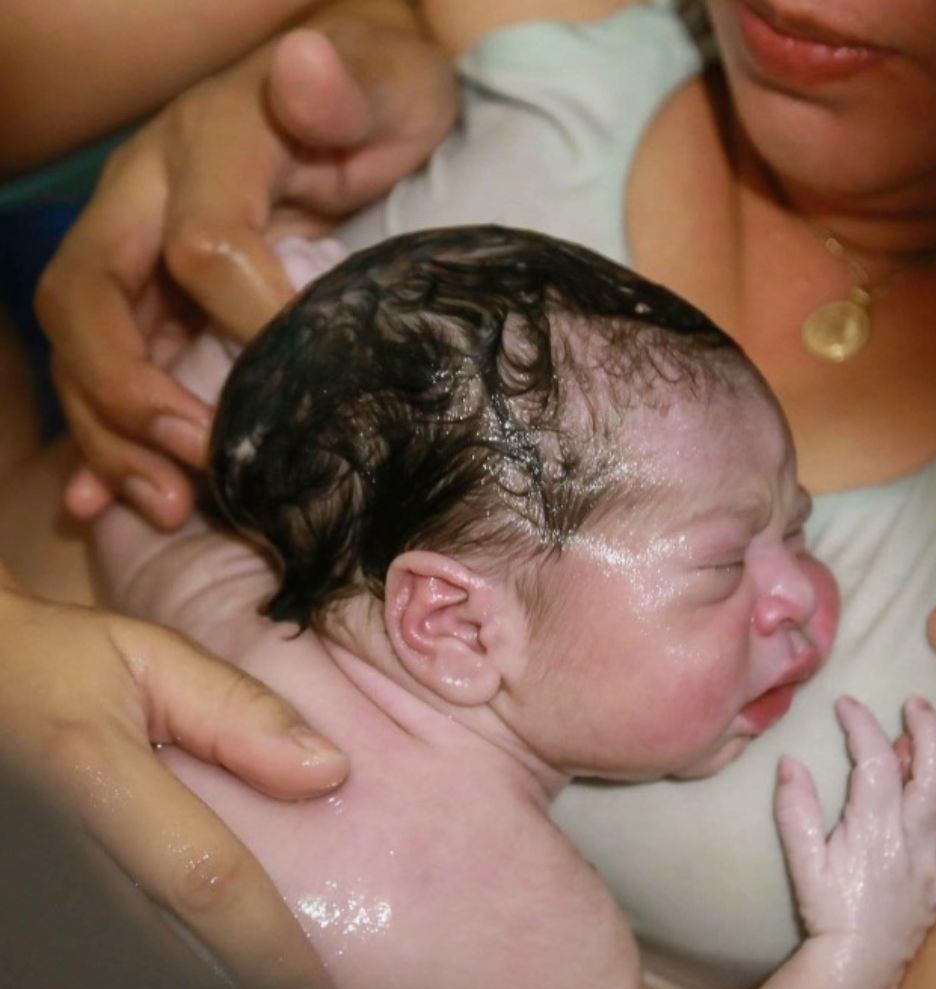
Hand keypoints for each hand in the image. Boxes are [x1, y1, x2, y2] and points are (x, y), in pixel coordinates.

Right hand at [0, 579, 349, 988]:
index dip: (262, 947)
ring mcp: (46, 883)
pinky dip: (169, 965)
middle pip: (164, 949)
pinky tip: (216, 972)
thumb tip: (328, 773)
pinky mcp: (44, 895)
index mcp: (94, 778)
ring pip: (134, 963)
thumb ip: (240, 712)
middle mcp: (61, 847)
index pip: (199, 880)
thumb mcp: (153, 659)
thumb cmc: (66, 663)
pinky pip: (111, 942)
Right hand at [36, 3, 456, 529]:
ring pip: (83, 346)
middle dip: (129, 390)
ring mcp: (138, 250)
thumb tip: (306, 69)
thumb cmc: (380, 96)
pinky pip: (102, 368)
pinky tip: (108, 500)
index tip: (309, 379)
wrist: (355, 93)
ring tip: (168, 506)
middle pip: (89, 297)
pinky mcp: (150, 298)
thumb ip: (349, 86)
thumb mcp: (386, 80)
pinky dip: (103, 435)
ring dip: (112, 433)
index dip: (250, 320)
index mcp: (208, 148)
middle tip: (196, 461)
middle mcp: (147, 199)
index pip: (206, 245)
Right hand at [776, 697, 935, 973]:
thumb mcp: (802, 860)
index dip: (862, 726)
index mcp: (875, 831)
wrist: (854, 968)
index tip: (846, 703)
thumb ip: (795, 810)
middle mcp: (915, 843)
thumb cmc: (826, 912)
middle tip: (917, 705)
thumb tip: (790, 762)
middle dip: (931, 733)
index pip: (876, 764)